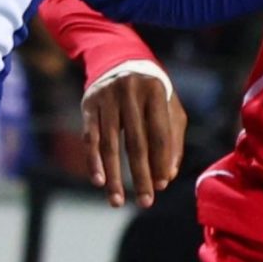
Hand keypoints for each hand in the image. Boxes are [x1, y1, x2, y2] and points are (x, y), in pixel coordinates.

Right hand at [83, 67, 184, 207]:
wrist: (119, 59)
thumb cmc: (151, 92)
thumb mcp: (169, 107)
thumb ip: (173, 139)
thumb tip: (168, 175)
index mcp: (155, 91)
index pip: (160, 133)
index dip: (161, 161)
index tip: (162, 186)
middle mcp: (130, 92)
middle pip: (136, 142)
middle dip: (141, 175)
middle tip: (145, 202)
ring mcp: (107, 97)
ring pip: (110, 144)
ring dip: (114, 176)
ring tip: (118, 201)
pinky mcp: (89, 104)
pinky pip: (90, 137)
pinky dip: (94, 161)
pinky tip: (98, 181)